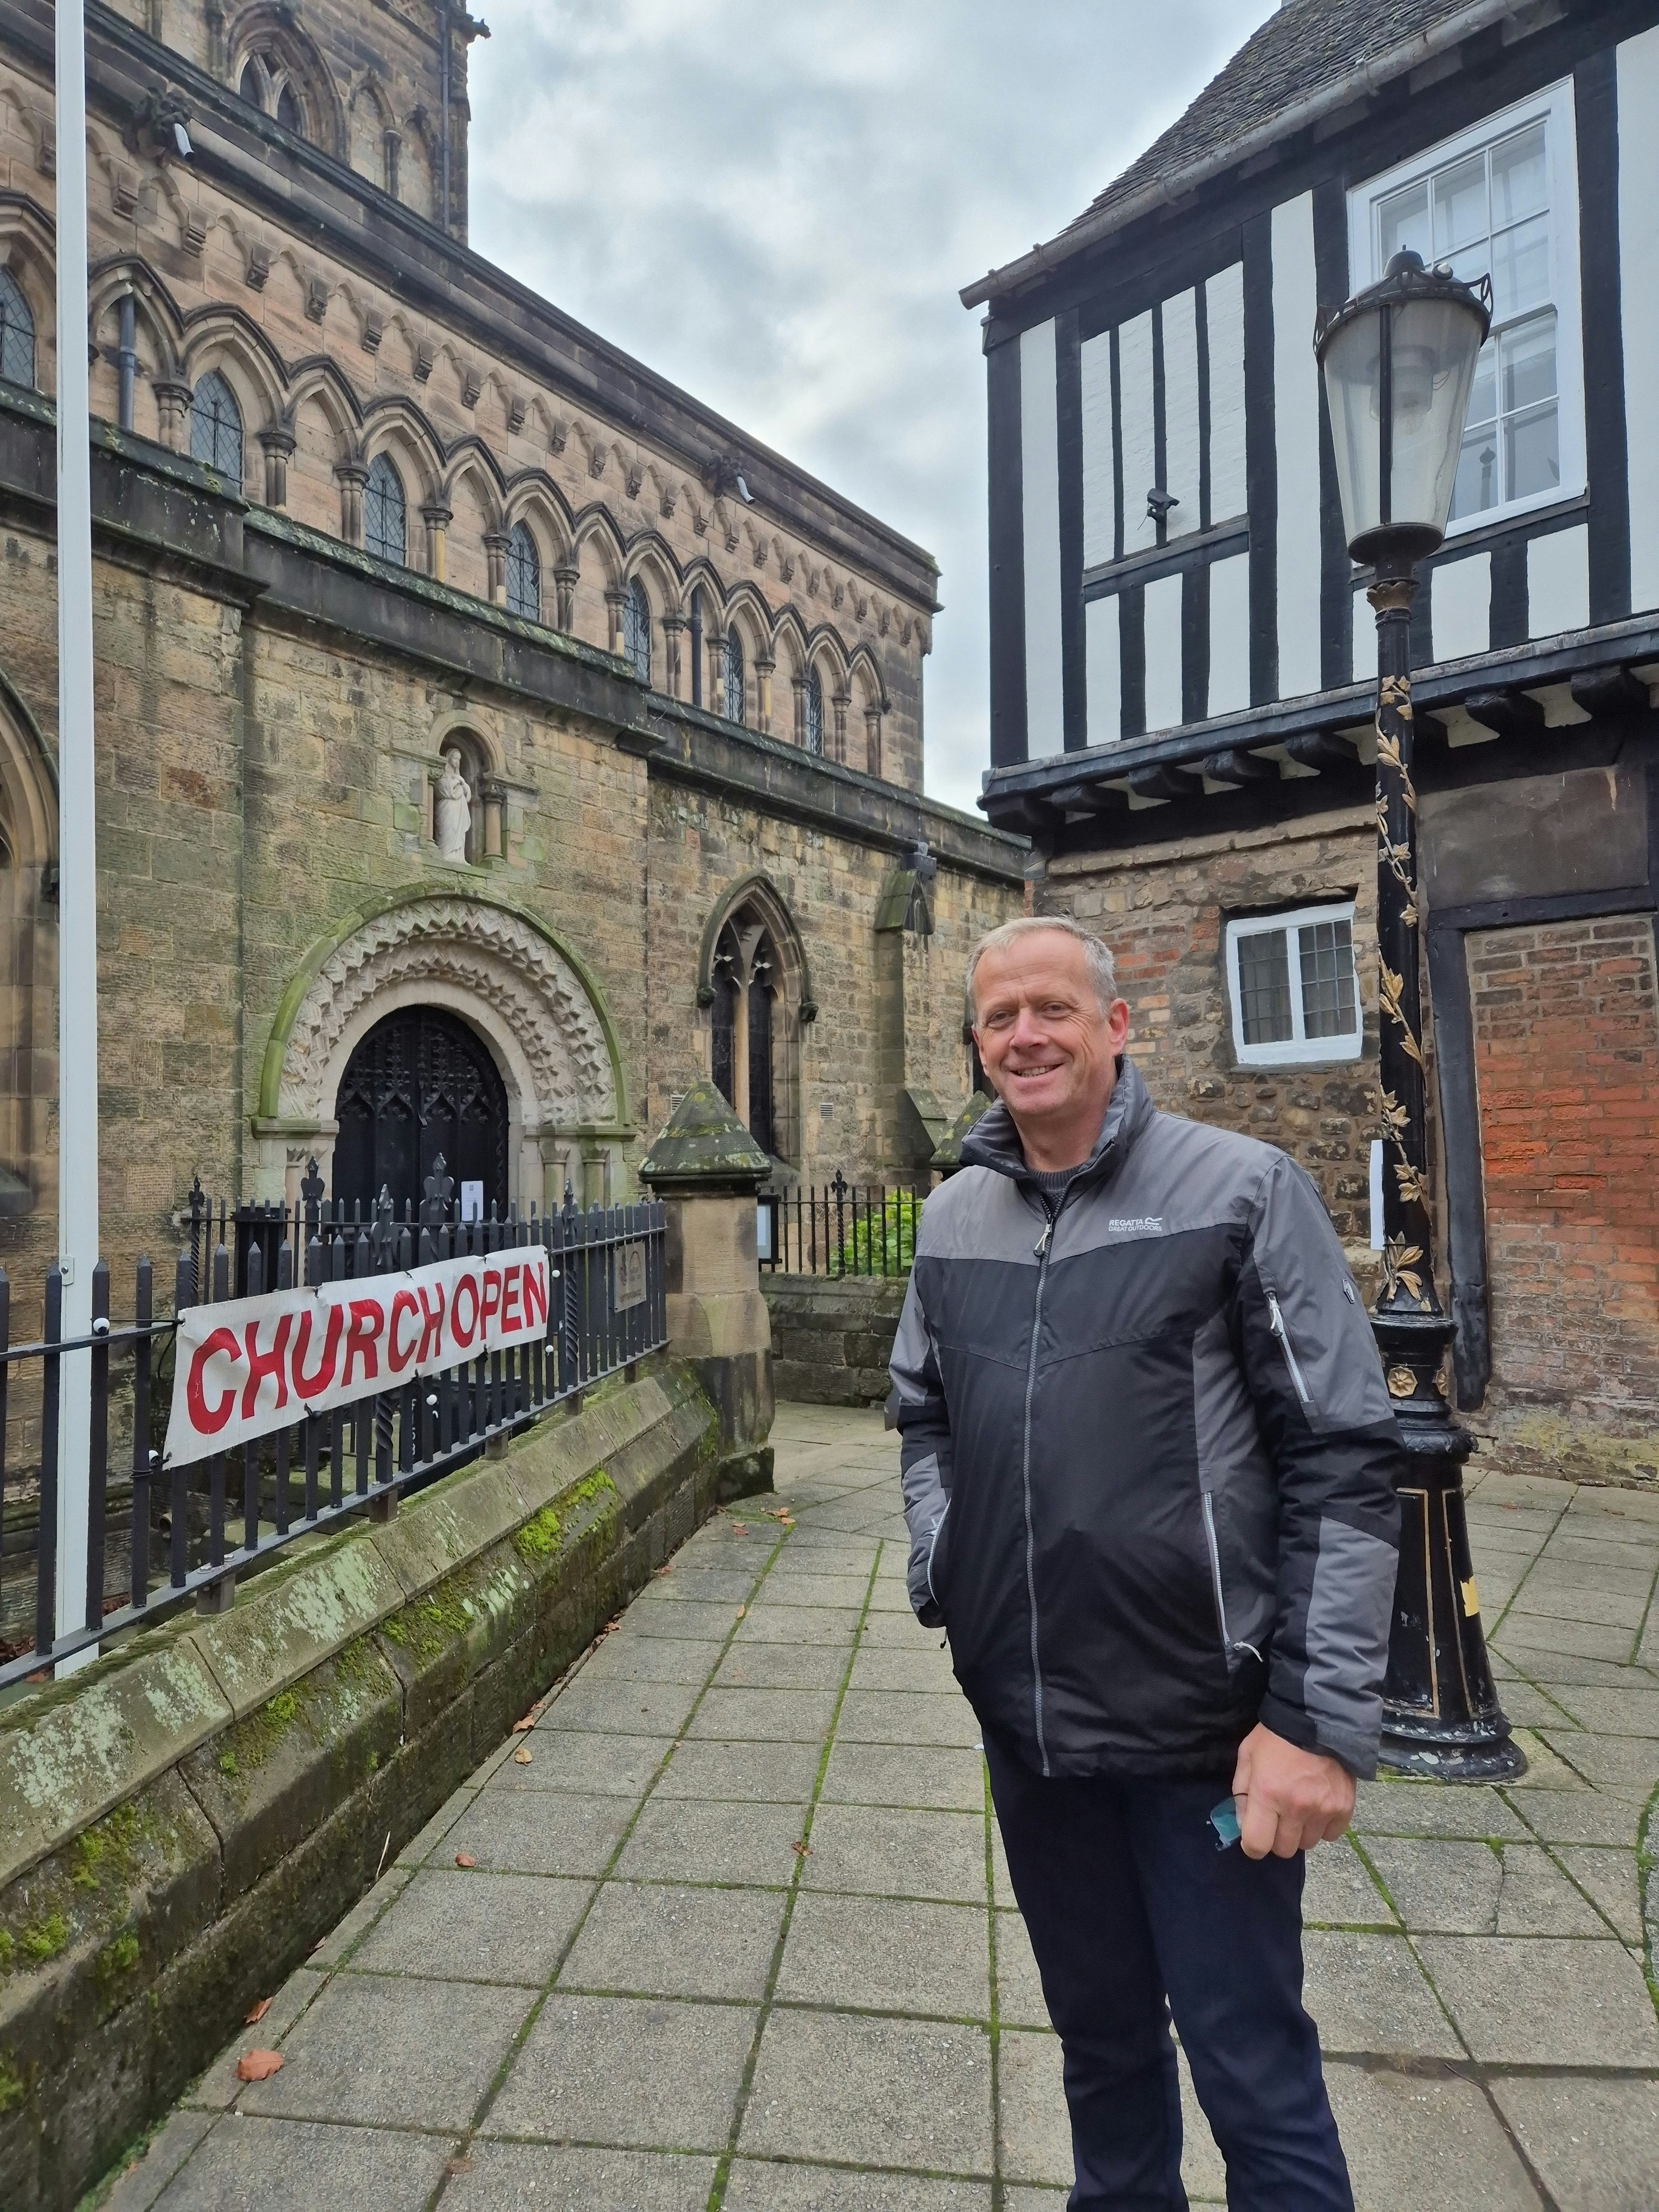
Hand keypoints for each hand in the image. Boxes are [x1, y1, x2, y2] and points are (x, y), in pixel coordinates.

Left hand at [1231, 1723, 1354, 1859]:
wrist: (1318, 1716)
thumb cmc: (1276, 1736)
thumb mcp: (1247, 1756)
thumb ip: (1241, 1793)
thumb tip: (1243, 1825)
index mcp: (1267, 1794)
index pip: (1257, 1844)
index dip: (1252, 1846)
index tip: (1253, 1838)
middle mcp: (1296, 1807)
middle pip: (1283, 1849)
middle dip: (1276, 1838)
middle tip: (1277, 1818)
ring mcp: (1323, 1809)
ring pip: (1308, 1844)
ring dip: (1300, 1832)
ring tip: (1299, 1808)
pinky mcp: (1344, 1808)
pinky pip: (1330, 1835)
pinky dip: (1322, 1827)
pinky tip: (1317, 1807)